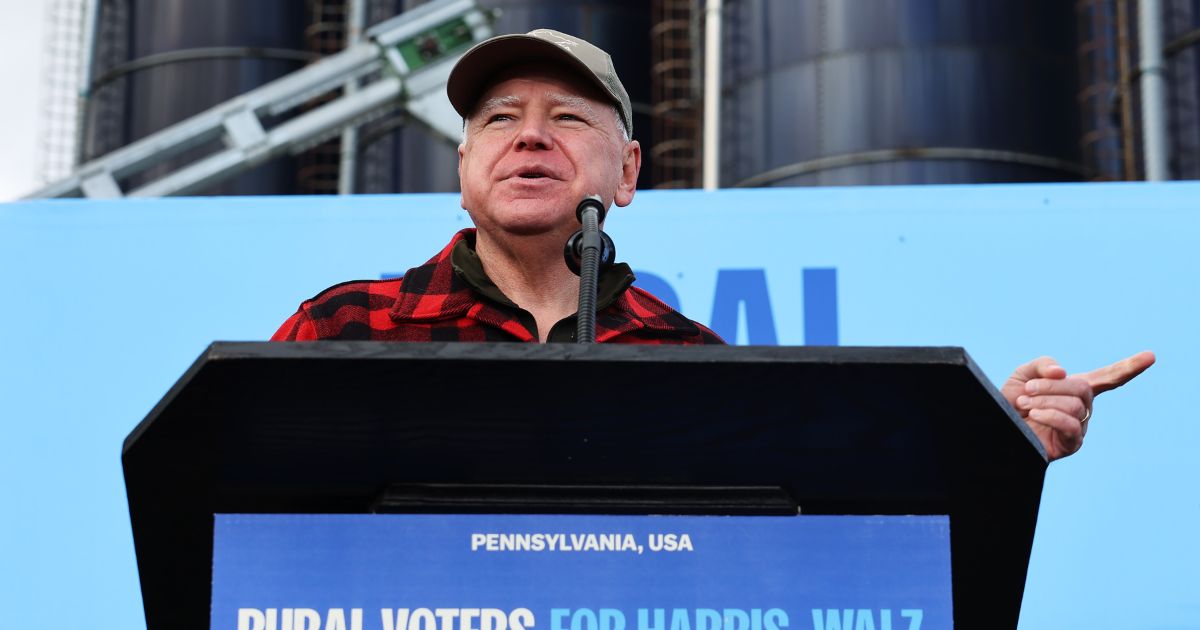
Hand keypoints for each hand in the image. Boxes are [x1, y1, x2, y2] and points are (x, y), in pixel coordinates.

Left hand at [1001, 351, 1154, 460]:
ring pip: (1075, 405)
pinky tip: (1034, 416)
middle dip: (1051, 386)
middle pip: (1083, 387)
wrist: (998, 428)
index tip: (1151, 356)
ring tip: (1023, 405)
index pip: (1108, 377)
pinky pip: (1071, 425)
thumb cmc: (1011, 402)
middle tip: (1027, 390)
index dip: (1129, 367)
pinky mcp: (1072, 443)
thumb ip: (1043, 365)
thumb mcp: (1024, 375)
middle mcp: (1083, 406)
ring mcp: (1080, 425)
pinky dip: (1050, 416)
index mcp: (1076, 388)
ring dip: (1044, 401)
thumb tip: (1063, 372)